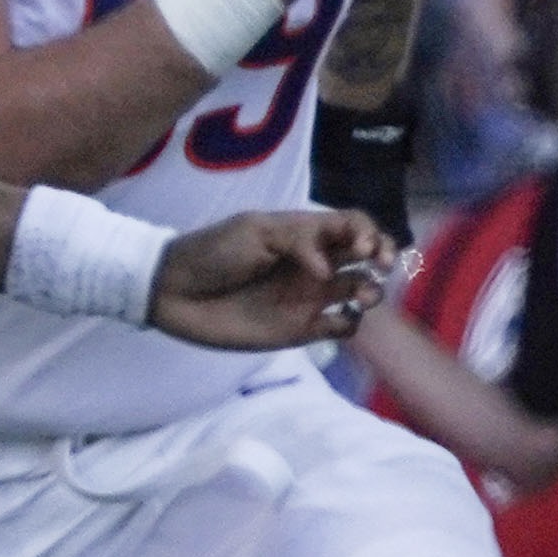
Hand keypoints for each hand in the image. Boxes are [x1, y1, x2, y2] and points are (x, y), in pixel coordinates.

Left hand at [149, 209, 398, 348]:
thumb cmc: (214, 251)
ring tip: (362, 295)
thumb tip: (328, 270)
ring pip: (360, 291)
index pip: (353, 226)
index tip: (363, 246)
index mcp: (306, 234)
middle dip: (382, 257)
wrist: (174, 291)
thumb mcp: (255, 230)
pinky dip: (351, 323)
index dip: (368, 232)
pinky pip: (340, 327)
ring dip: (372, 291)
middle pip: (366, 257)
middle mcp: (315, 264)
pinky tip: (339, 317)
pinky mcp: (301, 330)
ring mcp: (310, 297)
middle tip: (379, 265)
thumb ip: (299, 241)